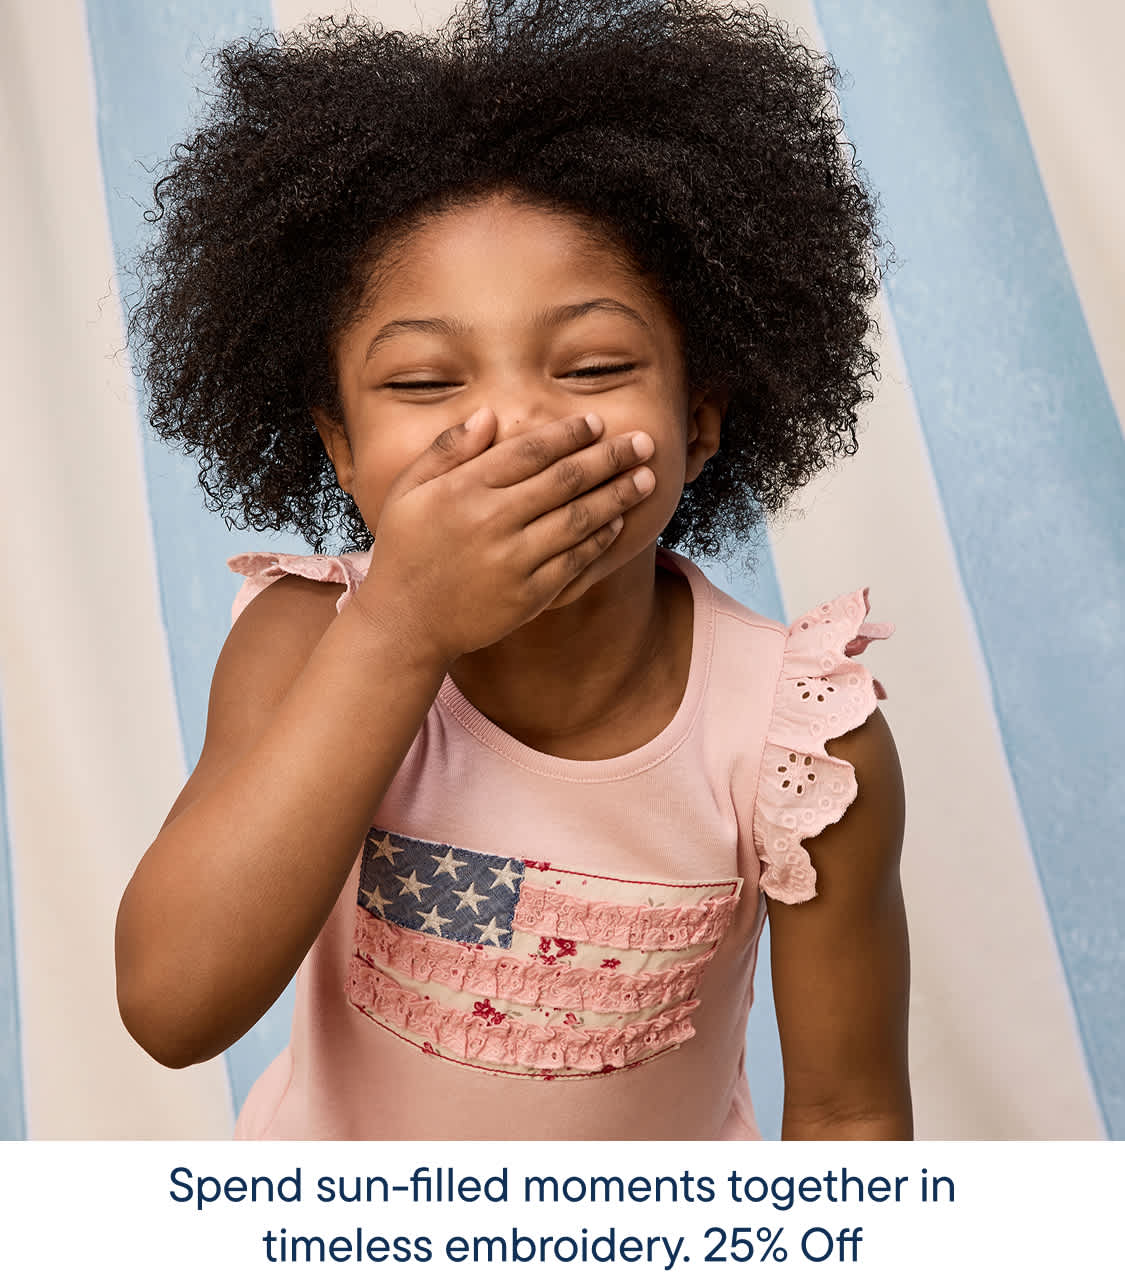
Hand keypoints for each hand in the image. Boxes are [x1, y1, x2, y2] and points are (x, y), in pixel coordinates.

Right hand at [352, 407, 655, 664]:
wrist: (406, 622)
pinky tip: (618, 522)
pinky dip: (599, 539)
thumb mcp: (407, 490)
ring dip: (618, 496)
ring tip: (646, 478)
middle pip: (565, 479)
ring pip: (579, 519)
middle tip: (643, 443)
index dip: (569, 434)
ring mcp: (513, 560)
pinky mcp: (528, 595)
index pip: (530, 451)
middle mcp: (492, 521)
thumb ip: (446, 449)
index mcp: (464, 488)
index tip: (597, 422)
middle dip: (610, 458)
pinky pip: (574, 561)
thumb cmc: (405, 549)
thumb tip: (489, 415)